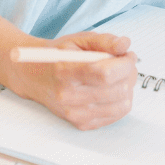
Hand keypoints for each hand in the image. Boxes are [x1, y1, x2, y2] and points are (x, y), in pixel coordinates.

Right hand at [9, 32, 137, 130]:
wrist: (35, 77)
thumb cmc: (59, 56)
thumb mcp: (79, 40)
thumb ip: (104, 40)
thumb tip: (125, 44)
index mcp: (65, 71)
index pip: (105, 74)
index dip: (124, 64)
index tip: (128, 55)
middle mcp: (68, 97)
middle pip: (117, 90)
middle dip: (129, 74)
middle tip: (125, 63)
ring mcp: (75, 114)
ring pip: (121, 105)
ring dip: (127, 88)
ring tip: (119, 76)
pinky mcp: (82, 124)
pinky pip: (116, 116)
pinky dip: (121, 101)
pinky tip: (112, 89)